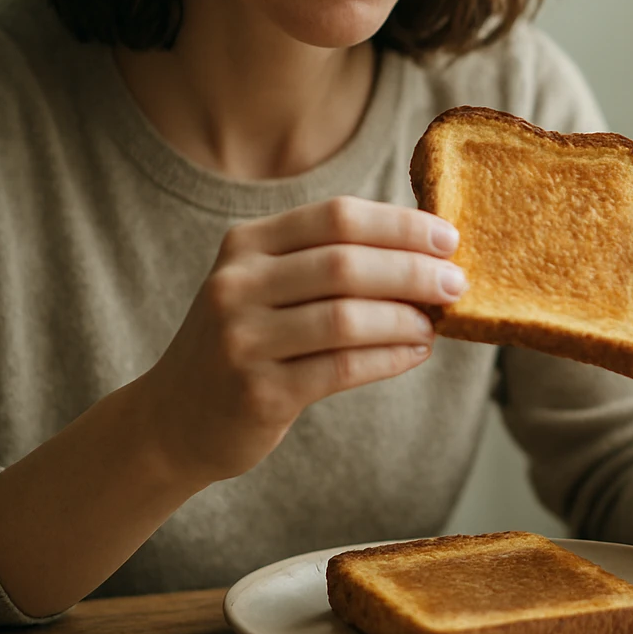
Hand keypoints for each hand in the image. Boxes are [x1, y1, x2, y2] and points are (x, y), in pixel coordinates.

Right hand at [134, 196, 466, 485]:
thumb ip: (328, 261)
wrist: (175, 417)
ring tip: (435, 323)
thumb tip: (427, 250)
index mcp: (247, 243)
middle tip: (457, 282)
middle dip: (412, 271)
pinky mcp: (256, 392)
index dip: (400, 225)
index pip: (337, 216)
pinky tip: (415, 353)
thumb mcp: (267, 284)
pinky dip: (388, 358)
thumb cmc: (247, 341)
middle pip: (345, 263)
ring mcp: (242, 339)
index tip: (448, 238)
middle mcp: (237, 284)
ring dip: (404, 318)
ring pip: (346, 318)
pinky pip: (340, 368)